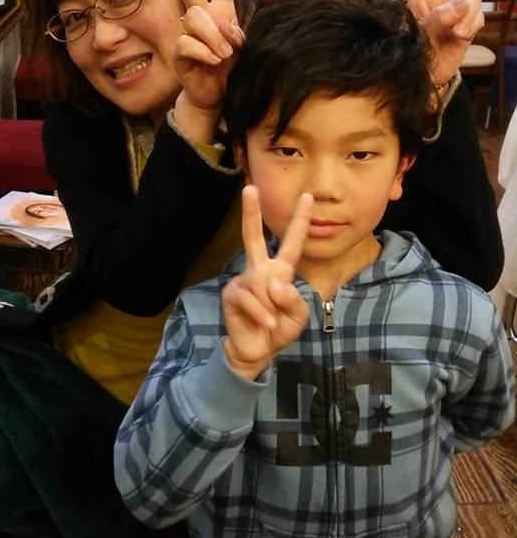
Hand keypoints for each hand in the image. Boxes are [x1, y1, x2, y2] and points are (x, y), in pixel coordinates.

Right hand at [157, 0, 244, 137]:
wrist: (218, 95)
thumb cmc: (232, 69)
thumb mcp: (243, 46)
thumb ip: (234, 31)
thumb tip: (220, 25)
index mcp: (222, 10)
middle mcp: (203, 17)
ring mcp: (189, 32)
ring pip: (197, 18)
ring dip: (214, 38)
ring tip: (223, 56)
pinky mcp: (180, 51)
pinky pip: (189, 41)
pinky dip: (205, 53)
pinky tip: (211, 63)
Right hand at [222, 186, 312, 381]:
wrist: (257, 350)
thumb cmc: (279, 328)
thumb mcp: (298, 317)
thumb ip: (294, 300)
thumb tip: (274, 284)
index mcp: (281, 271)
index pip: (293, 243)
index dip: (300, 221)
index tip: (307, 197)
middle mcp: (261, 270)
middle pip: (254, 237)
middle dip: (251, 213)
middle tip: (250, 188)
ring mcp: (244, 280)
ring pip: (263, 285)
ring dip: (272, 308)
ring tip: (271, 321)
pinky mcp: (232, 293)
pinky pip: (252, 299)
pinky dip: (262, 314)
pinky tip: (263, 323)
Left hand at [408, 0, 497, 83]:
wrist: (424, 76)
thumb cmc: (411, 51)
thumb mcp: (418, 32)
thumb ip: (440, 16)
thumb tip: (465, 1)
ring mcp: (458, 10)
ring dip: (466, 13)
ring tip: (454, 33)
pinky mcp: (469, 25)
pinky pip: (478, 16)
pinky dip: (471, 25)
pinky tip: (460, 37)